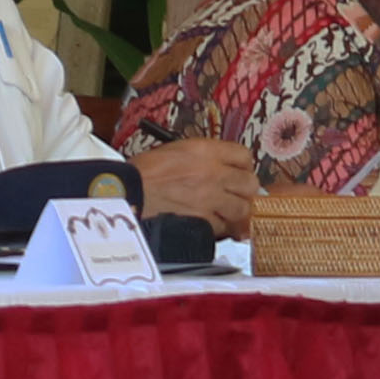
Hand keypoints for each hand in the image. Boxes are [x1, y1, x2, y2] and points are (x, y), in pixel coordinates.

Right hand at [136, 135, 255, 235]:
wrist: (129, 191)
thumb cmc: (145, 172)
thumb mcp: (176, 151)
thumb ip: (203, 159)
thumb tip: (221, 168)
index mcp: (204, 151)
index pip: (243, 155)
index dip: (244, 165)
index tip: (241, 171)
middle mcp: (212, 173)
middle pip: (250, 183)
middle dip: (245, 190)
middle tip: (237, 194)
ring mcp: (210, 198)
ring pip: (242, 208)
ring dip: (236, 211)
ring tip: (225, 211)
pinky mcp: (203, 220)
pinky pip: (224, 226)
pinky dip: (220, 227)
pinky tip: (212, 223)